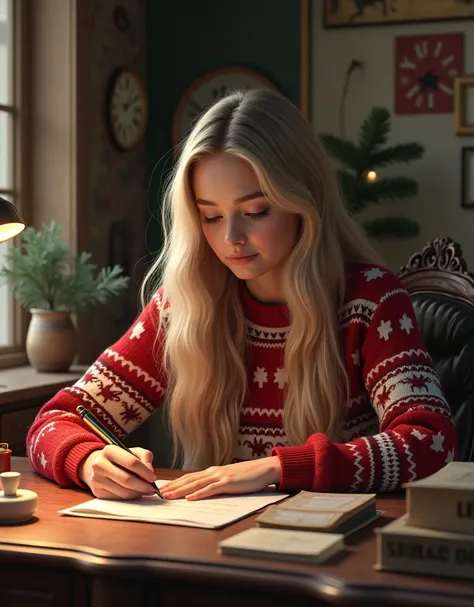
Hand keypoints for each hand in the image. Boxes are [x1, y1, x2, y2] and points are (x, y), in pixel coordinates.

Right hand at [78, 445, 156, 499]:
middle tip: (152, 488)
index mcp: (110, 450)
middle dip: (143, 486)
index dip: (144, 472)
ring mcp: (96, 479)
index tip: (153, 478)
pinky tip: (134, 492)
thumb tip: (150, 471)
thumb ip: (145, 457)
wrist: (99, 465)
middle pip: (126, 480)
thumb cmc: (120, 458)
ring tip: (145, 490)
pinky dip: (130, 497)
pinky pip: (118, 498)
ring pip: (123, 492)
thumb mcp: (133, 451)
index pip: (131, 462)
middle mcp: (99, 464)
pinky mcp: (97, 492)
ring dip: (138, 493)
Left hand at [160, 456, 281, 500]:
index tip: (162, 488)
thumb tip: (203, 491)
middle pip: (188, 480)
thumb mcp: (229, 479)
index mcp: (212, 472)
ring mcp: (220, 477)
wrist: (264, 468)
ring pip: (196, 484)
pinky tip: (190, 498)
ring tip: (168, 496)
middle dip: (172, 487)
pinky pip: (211, 489)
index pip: (189, 478)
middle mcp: (213, 472)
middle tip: (158, 493)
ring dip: (180, 491)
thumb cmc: (248, 475)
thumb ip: (216, 483)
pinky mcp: (229, 483)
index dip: (175, 483)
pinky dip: (199, 494)